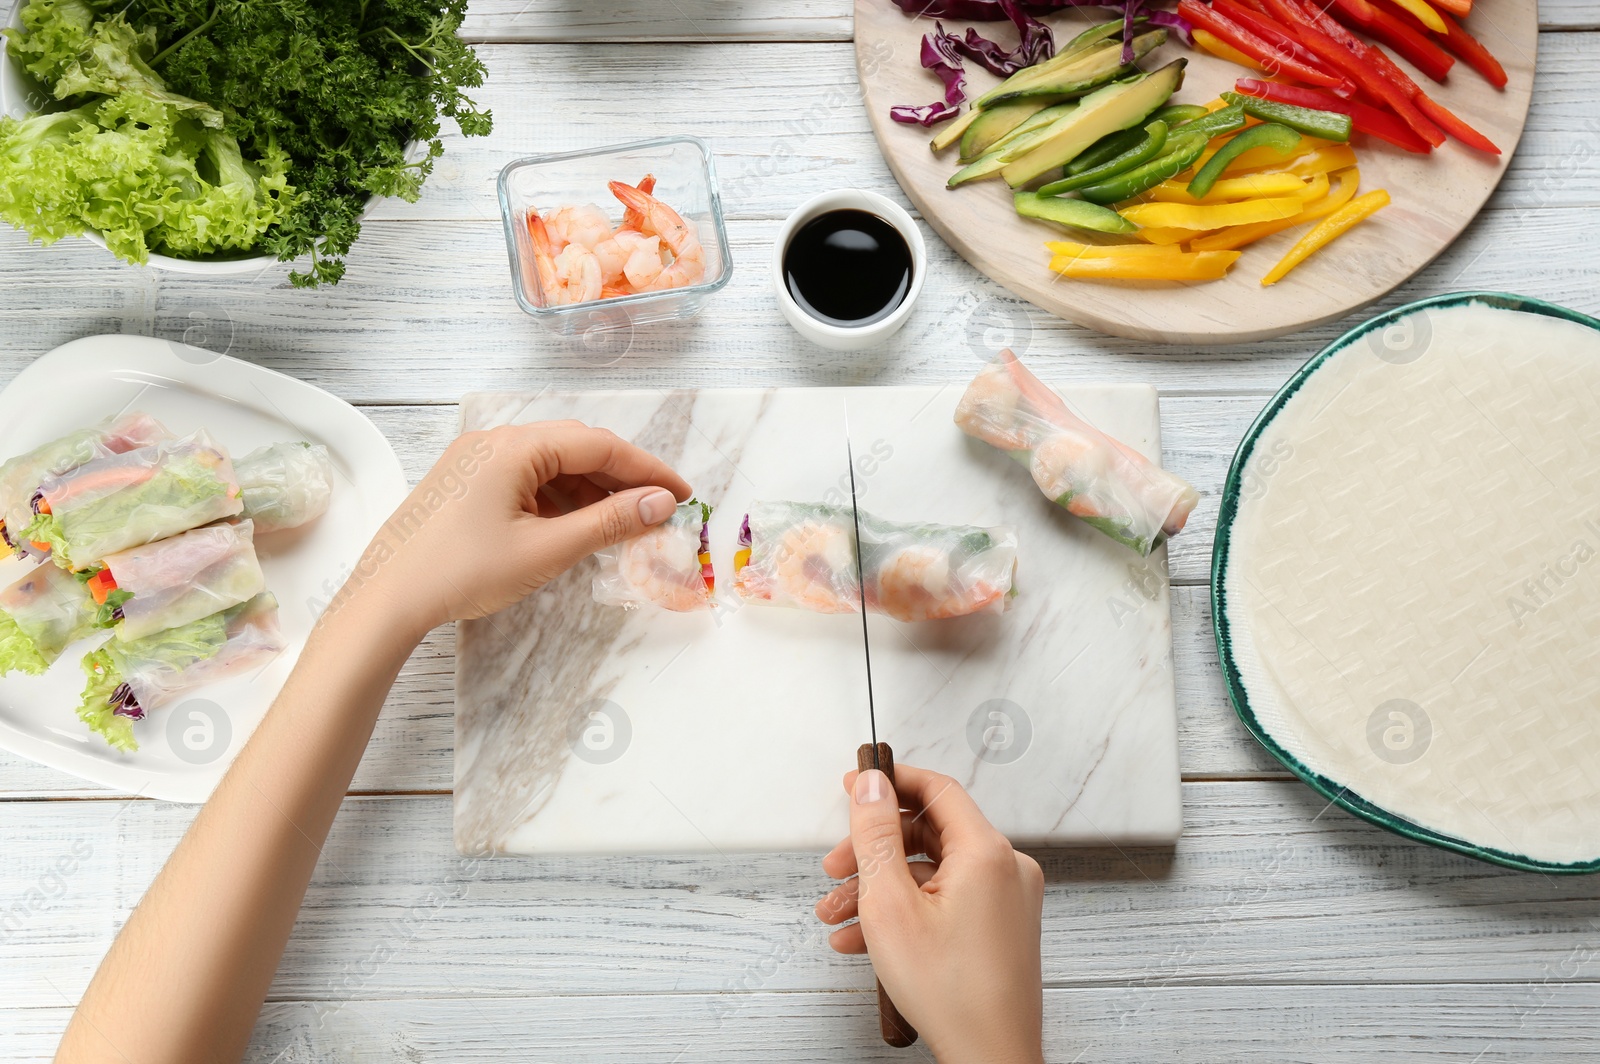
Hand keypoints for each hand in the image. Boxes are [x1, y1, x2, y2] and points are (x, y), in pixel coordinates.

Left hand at [338, 421, 691, 635]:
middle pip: (576, 448)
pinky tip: (576, 527)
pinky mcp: (465, 483)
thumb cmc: (462, 573)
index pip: (599, 445)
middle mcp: (494, 441)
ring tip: (623, 525)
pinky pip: (526, 479)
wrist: (387, 600)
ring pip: (551, 465)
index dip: (647, 469)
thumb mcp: (546, 550)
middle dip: (622, 478)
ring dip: (590, 491)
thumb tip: (659, 504)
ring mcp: (475, 460)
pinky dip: (558, 499)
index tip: (682, 494)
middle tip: (659, 509)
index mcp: (514, 446)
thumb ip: (608, 523)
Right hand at [816, 765, 1044, 1063]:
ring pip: (931, 874)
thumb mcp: (891, 905)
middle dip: (873, 852)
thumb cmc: (952, 994)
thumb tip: (871, 786)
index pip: (938, 790)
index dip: (891, 782)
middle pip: (929, 834)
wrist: (990, 1058)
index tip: (857, 784)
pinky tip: (863, 938)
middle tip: (836, 868)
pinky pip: (945, 902)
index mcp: (987, 853)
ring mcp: (1005, 901)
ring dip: (879, 889)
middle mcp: (1006, 870)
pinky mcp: (998, 928)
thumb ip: (876, 836)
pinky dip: (905, 912)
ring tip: (838, 915)